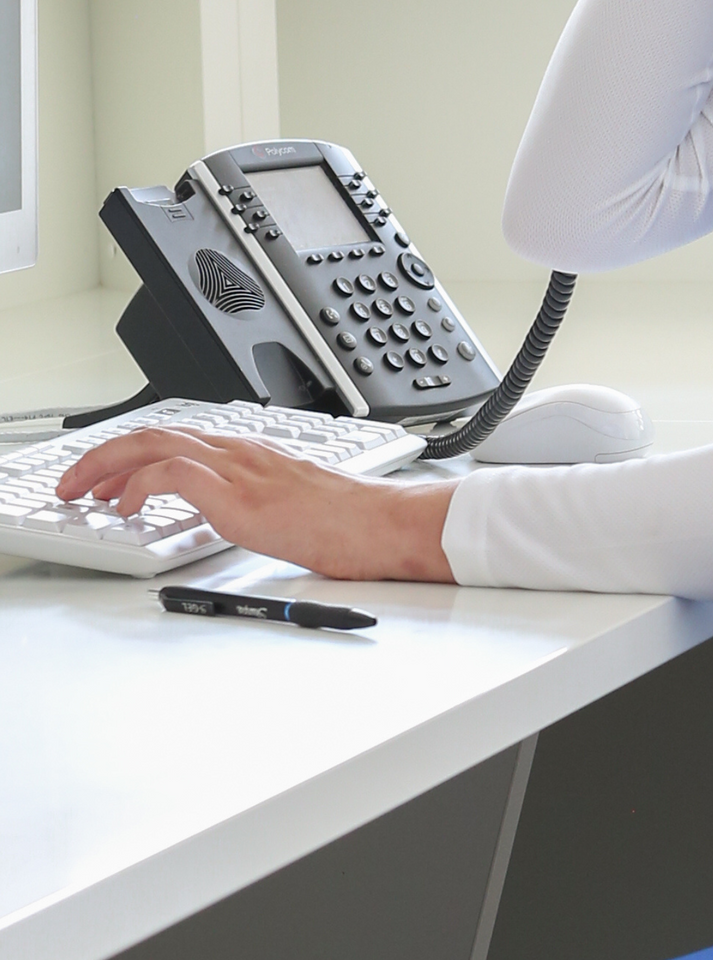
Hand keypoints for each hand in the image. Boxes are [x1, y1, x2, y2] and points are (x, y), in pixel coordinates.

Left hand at [57, 424, 456, 583]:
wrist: (388, 525)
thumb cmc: (357, 525)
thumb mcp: (297, 507)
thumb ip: (261, 505)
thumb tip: (237, 523)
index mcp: (253, 453)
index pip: (177, 439)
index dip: (131, 455)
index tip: (107, 480)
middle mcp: (240, 452)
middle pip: (152, 434)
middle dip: (103, 457)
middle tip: (76, 482)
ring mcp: (239, 470)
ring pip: (152, 445)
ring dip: (106, 468)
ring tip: (84, 493)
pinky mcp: (239, 496)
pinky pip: (172, 475)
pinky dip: (139, 487)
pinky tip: (128, 509)